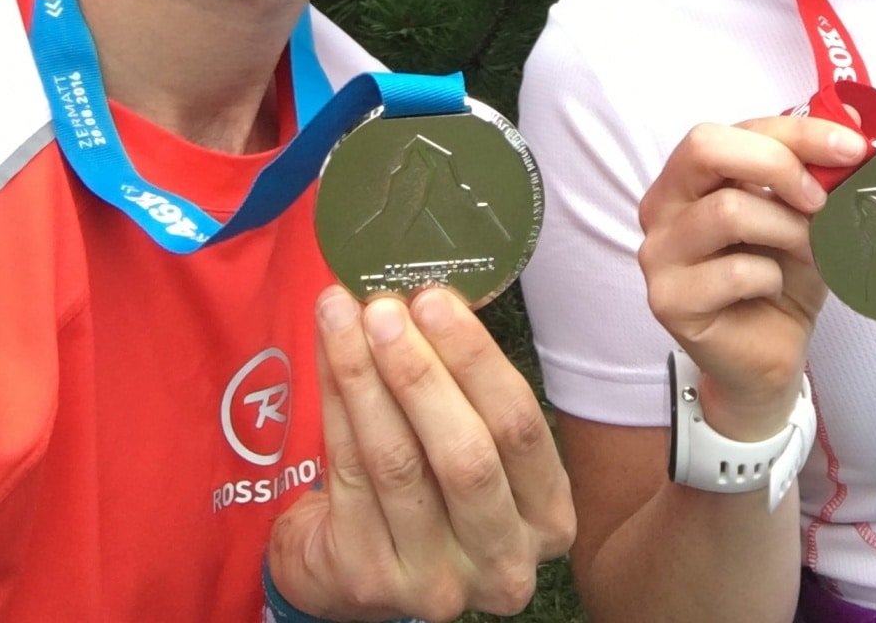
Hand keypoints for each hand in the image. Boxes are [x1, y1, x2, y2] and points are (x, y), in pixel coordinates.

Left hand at [268, 285, 574, 620]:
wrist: (365, 565)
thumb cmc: (436, 482)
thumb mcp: (479, 443)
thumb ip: (467, 386)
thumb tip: (424, 295)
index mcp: (548, 516)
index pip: (520, 428)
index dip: (476, 360)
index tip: (435, 299)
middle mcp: (503, 560)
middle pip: (465, 456)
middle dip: (420, 371)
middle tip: (384, 308)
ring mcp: (436, 581)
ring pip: (398, 463)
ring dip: (365, 377)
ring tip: (341, 314)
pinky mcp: (370, 580)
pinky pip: (349, 475)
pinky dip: (335, 403)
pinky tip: (327, 355)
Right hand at [637, 114, 865, 438]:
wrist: (769, 354)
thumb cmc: (782, 275)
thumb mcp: (805, 213)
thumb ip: (815, 166)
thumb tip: (851, 117)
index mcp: (692, 171)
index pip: (737, 128)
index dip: (799, 133)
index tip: (853, 149)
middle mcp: (664, 202)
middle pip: (706, 147)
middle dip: (778, 165)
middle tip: (820, 201)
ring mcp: (659, 251)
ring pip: (727, 211)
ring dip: (787, 231)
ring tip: (808, 252)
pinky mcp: (668, 299)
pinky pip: (733, 272)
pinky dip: (770, 278)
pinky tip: (772, 290)